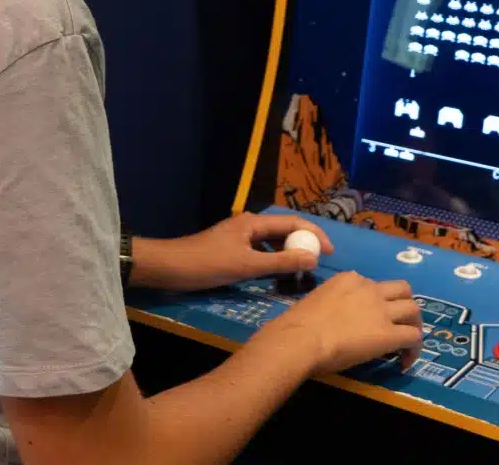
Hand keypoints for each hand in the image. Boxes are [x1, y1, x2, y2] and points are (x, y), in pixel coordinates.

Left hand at [130, 213, 335, 292]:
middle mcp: (249, 226)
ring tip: (301, 272)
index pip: (293, 223)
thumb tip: (313, 258)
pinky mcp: (230, 251)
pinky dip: (272, 262)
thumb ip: (280, 262)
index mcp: (254, 223)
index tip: (330, 253)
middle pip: (284, 231)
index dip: (314, 235)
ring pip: (271, 243)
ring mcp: (239, 238)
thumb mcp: (246, 265)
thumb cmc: (206, 264)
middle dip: (303, 245)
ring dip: (287, 255)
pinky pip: (259, 253)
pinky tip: (275, 277)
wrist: (168, 268)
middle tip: (319, 264)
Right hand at [254, 272, 423, 374]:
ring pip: (413, 308)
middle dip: (404, 305)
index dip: (376, 302)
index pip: (373, 285)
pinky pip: (414, 337)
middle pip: (402, 289)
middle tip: (398, 323)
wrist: (302, 337)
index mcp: (349, 279)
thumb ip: (332, 305)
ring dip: (414, 324)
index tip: (370, 319)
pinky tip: (404, 361)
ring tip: (407, 342)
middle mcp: (369, 289)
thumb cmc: (299, 325)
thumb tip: (333, 322)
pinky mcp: (389, 333)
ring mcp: (382, 310)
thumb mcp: (317, 302)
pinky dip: (414, 349)